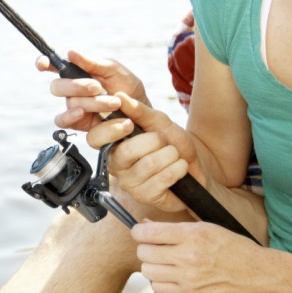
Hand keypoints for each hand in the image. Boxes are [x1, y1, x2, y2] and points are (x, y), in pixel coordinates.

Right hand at [35, 50, 145, 131]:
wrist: (141, 115)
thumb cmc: (128, 89)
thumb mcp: (115, 71)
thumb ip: (93, 62)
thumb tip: (70, 52)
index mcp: (79, 72)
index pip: (55, 66)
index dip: (44, 63)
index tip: (42, 64)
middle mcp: (73, 89)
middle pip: (57, 86)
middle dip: (77, 86)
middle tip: (97, 87)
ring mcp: (74, 107)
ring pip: (68, 102)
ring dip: (91, 102)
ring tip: (113, 103)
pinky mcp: (77, 123)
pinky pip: (63, 121)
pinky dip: (70, 116)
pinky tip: (82, 113)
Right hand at [89, 92, 197, 212]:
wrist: (196, 164)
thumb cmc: (172, 141)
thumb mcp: (158, 121)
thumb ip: (139, 110)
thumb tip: (120, 96)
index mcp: (113, 143)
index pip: (95, 138)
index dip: (110, 130)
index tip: (129, 124)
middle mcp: (116, 164)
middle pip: (126, 152)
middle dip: (154, 141)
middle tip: (163, 141)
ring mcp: (129, 182)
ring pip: (148, 164)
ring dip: (170, 155)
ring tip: (174, 155)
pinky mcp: (144, 196)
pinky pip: (161, 179)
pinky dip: (177, 169)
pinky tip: (179, 168)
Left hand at [132, 220, 263, 292]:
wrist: (255, 273)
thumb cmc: (232, 246)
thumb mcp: (205, 227)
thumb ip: (173, 228)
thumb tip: (145, 226)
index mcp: (192, 235)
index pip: (148, 233)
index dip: (138, 231)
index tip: (140, 231)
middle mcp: (188, 257)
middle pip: (144, 252)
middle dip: (145, 247)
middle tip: (154, 246)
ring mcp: (188, 278)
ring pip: (148, 271)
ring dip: (151, 264)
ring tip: (162, 260)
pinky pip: (158, 288)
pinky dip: (159, 281)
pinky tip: (169, 274)